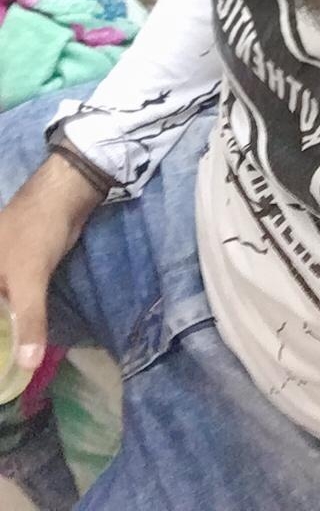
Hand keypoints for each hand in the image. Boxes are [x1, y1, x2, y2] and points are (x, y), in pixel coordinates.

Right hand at [0, 156, 103, 371]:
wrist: (62, 198)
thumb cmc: (35, 233)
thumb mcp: (28, 279)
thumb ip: (28, 321)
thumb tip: (27, 365)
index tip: (2, 369)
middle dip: (2, 342)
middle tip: (8, 373)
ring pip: (1, 315)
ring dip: (7, 335)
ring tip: (12, 367)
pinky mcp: (15, 276)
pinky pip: (9, 307)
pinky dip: (14, 324)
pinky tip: (21, 343)